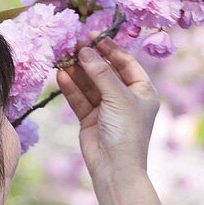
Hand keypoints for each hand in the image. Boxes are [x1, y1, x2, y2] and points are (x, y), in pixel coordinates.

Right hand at [56, 38, 158, 184]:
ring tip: (62, 57)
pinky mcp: (90, 119)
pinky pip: (80, 98)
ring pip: (89, 84)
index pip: (125, 62)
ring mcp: (106, 108)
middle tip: (73, 44)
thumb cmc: (126, 132)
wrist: (115, 168)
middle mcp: (125, 98)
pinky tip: (61, 75)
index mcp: (142, 91)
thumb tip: (85, 50)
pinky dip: (71, 87)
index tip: (93, 36)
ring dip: (77, 72)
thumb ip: (101, 72)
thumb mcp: (118, 97)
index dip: (110, 48)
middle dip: (89, 59)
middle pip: (105, 71)